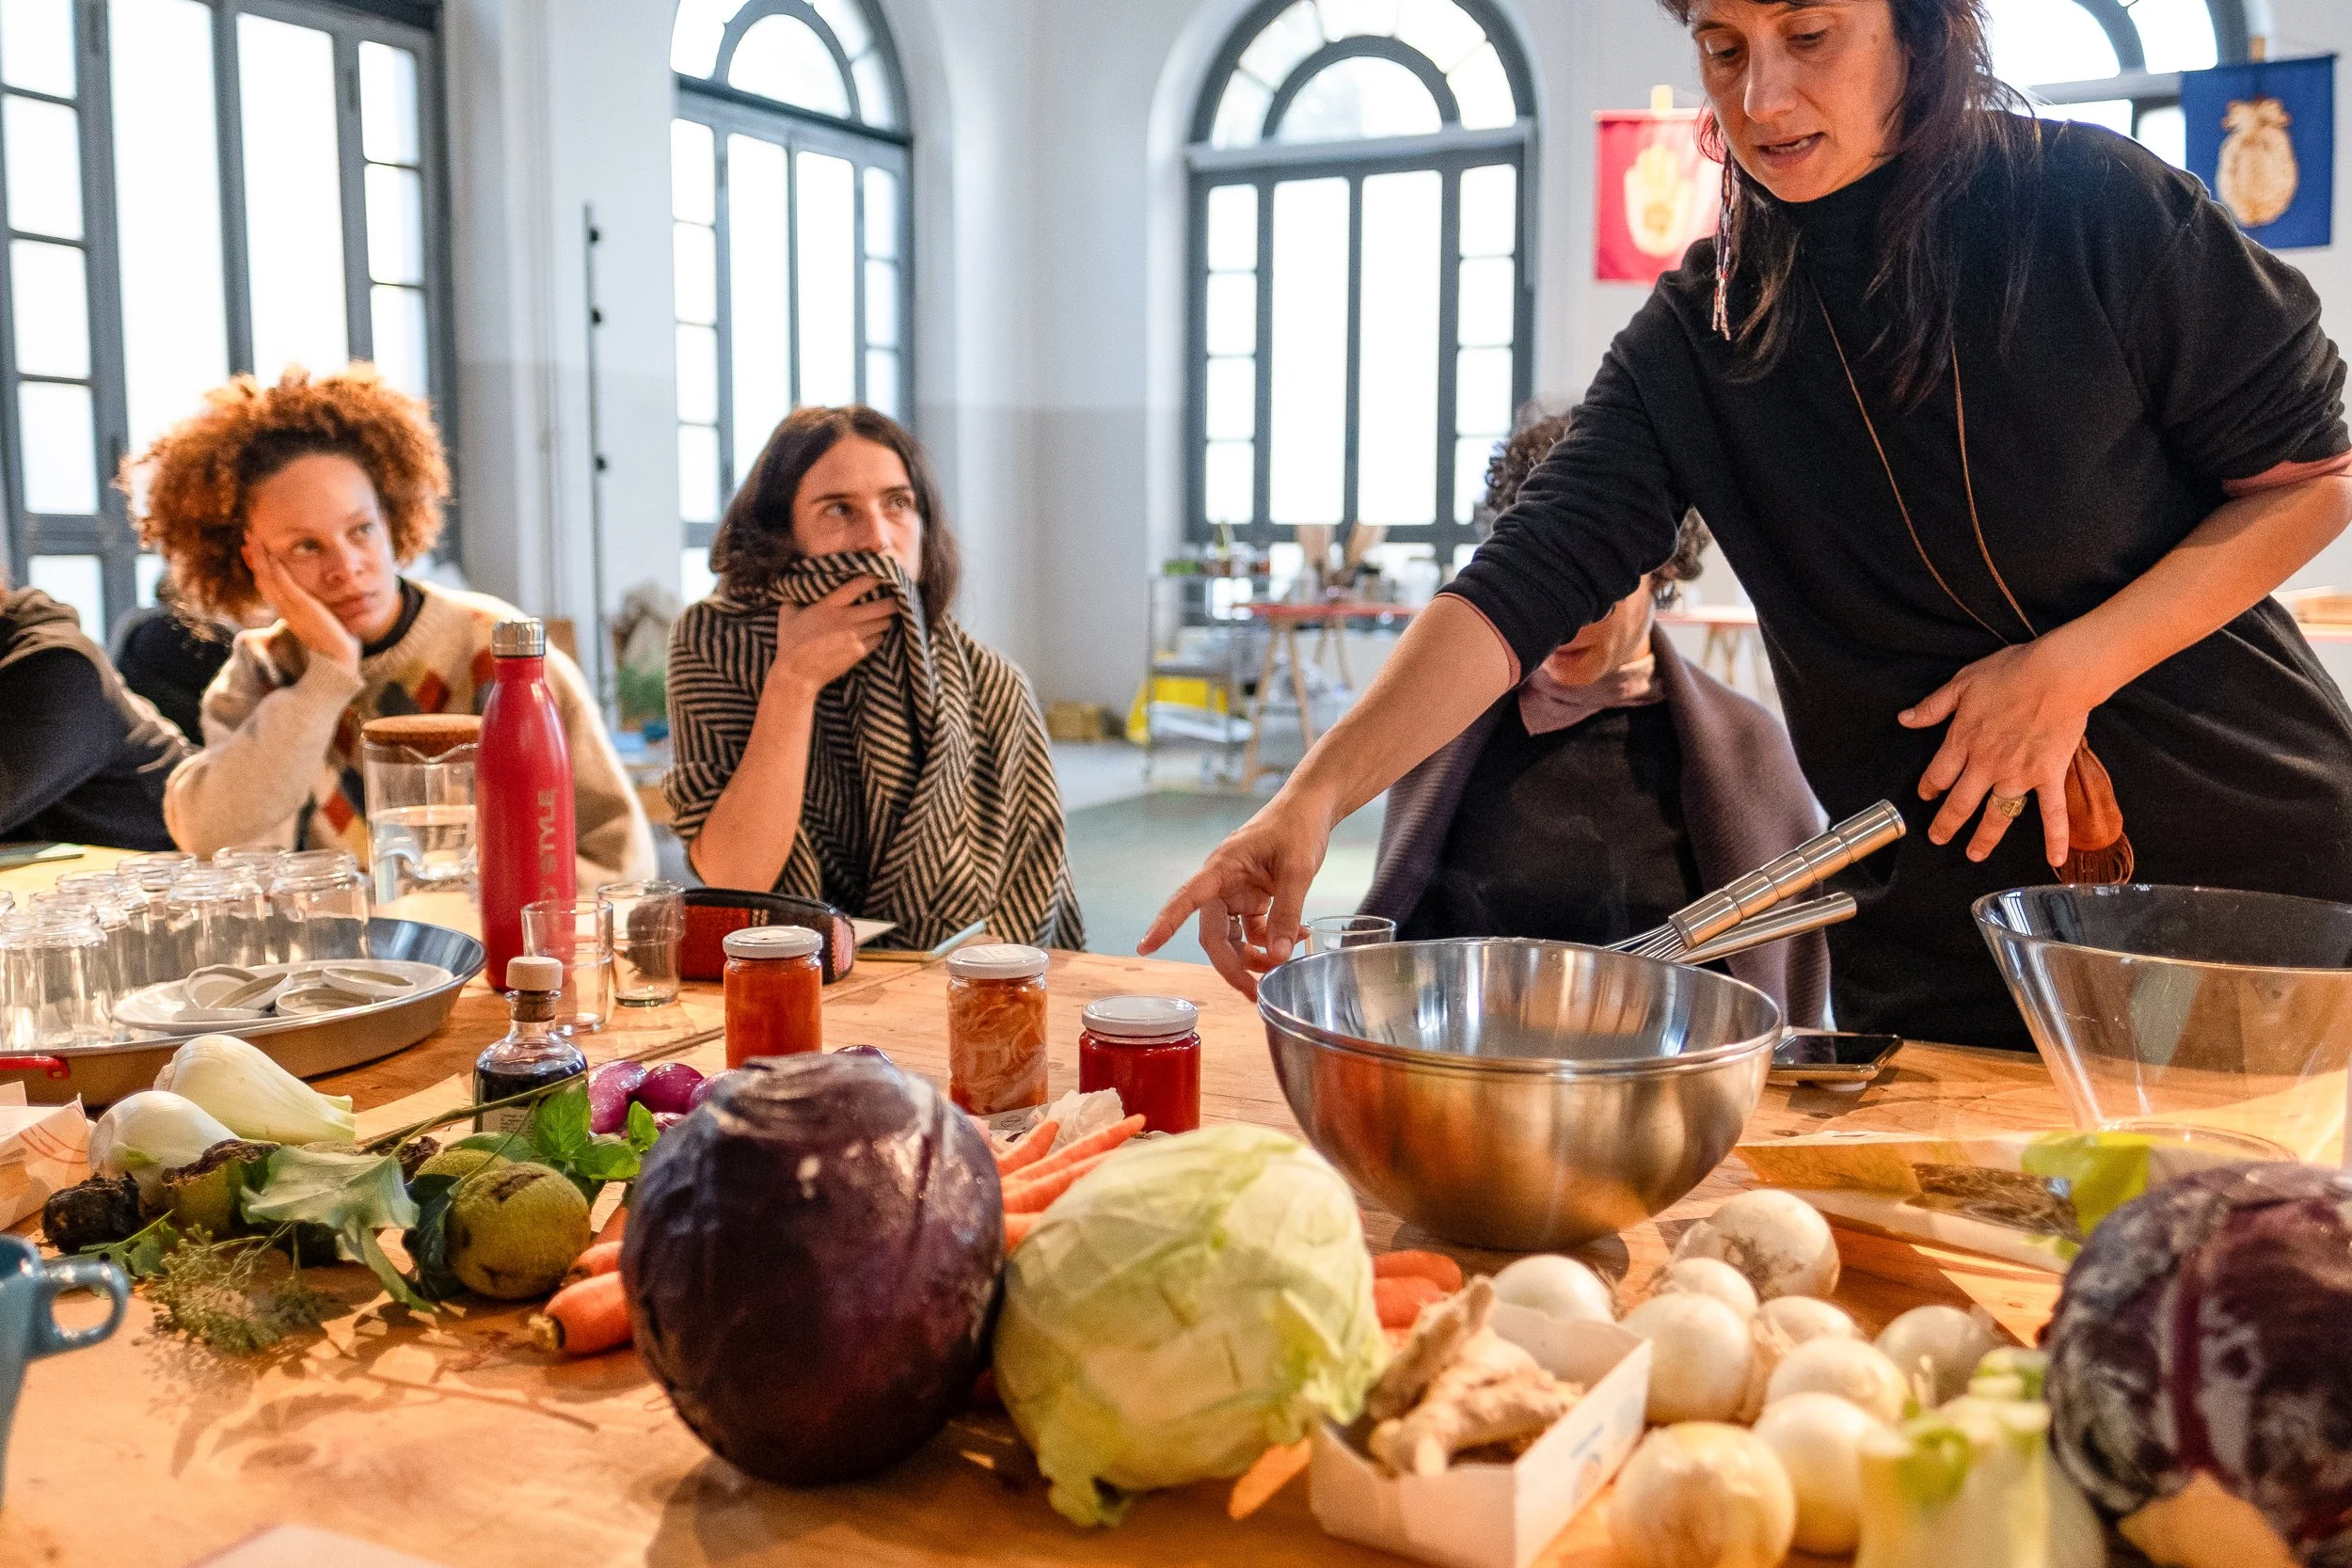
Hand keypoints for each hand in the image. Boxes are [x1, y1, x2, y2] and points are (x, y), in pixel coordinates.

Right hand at [245, 545, 359, 673]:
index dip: (257, 568)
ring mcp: (292, 609)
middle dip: (255, 557)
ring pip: (270, 579)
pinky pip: (287, 586)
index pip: (267, 586)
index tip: (250, 552)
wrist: (337, 661)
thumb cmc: (330, 644)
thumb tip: (311, 604)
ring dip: (261, 557)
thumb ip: (309, 612)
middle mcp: (285, 609)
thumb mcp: (316, 623)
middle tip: (248, 537)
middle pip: (263, 579)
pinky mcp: (304, 608)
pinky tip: (273, 556)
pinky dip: (278, 570)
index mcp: (287, 612)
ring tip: (254, 539)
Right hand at [769, 578, 896, 696]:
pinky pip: (879, 639)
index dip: (872, 578)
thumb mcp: (787, 615)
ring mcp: (855, 636)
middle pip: (881, 607)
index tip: (881, 573)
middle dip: (893, 601)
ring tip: (887, 615)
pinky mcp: (859, 652)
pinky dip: (880, 634)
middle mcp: (845, 619)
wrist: (797, 673)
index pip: (856, 586)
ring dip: (887, 618)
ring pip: (883, 622)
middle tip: (897, 597)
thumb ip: (794, 598)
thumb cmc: (790, 643)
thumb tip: (792, 585)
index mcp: (829, 606)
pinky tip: (876, 632)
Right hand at [1139, 793, 1332, 997]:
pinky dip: (1271, 941)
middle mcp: (1223, 884)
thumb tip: (1279, 956)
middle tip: (1253, 993)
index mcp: (1222, 868)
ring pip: (1233, 938)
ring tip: (1282, 965)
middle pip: (1214, 934)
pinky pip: (1253, 930)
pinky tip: (1296, 938)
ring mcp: (1237, 892)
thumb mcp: (1297, 870)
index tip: (1146, 946)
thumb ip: (1287, 913)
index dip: (1165, 923)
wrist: (1311, 807)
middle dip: (1232, 966)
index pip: (1187, 899)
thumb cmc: (1296, 826)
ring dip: (1254, 957)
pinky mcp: (1253, 898)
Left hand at [1900, 638, 2105, 866]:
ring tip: (1974, 853)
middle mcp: (1987, 765)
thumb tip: (1905, 718)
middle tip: (1938, 837)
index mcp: (1963, 741)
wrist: (2058, 675)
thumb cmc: (2012, 672)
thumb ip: (1933, 706)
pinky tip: (2053, 859)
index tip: (1926, 795)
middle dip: (1946, 823)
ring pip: (1997, 816)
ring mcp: (2019, 774)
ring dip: (1984, 838)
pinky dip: (2055, 837)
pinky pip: (2052, 812)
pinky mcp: (2049, 775)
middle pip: (1960, 803)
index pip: (1937, 774)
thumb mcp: (1962, 683)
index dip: (1928, 788)